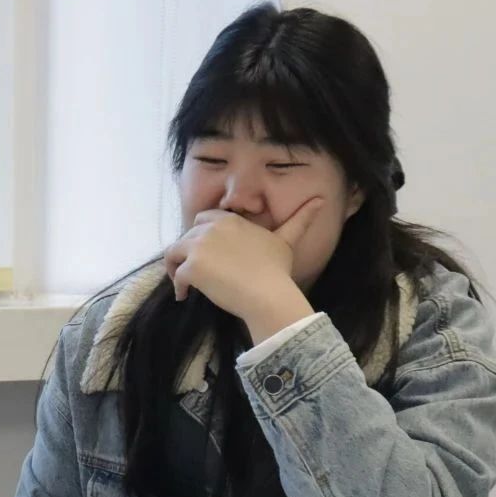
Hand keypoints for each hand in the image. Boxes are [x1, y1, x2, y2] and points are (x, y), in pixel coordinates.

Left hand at [164, 197, 322, 321]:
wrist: (267, 294)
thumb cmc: (276, 271)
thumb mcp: (286, 241)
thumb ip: (299, 220)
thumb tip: (321, 200)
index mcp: (230, 221)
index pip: (204, 218)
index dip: (201, 234)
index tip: (205, 251)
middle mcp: (211, 229)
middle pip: (186, 235)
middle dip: (186, 250)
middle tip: (192, 268)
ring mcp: (199, 247)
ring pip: (174, 252)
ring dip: (175, 267)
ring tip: (183, 283)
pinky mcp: (191, 267)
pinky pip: (176, 275)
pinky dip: (178, 286)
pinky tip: (184, 296)